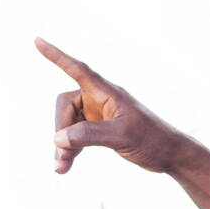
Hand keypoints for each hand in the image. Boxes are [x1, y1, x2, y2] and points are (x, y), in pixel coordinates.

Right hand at [35, 37, 186, 174]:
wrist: (172, 156)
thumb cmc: (152, 140)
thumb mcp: (120, 136)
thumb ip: (89, 134)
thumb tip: (58, 138)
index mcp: (107, 92)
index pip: (77, 69)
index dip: (56, 56)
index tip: (37, 41)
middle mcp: (100, 100)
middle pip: (65, 106)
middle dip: (61, 130)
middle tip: (62, 155)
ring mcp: (99, 115)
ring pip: (69, 125)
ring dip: (63, 145)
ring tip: (60, 167)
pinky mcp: (100, 130)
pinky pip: (77, 137)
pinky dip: (71, 150)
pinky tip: (65, 166)